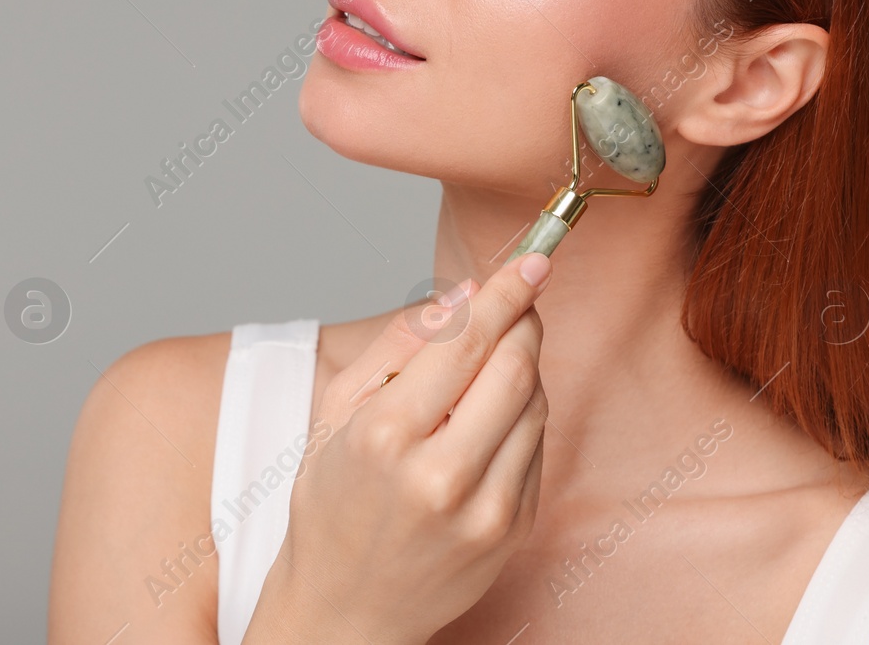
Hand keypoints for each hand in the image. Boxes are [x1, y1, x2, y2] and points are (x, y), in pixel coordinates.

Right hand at [243, 251, 552, 644]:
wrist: (345, 607)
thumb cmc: (332, 503)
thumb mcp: (338, 411)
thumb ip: (401, 344)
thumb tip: (463, 294)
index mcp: (386, 435)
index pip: (469, 342)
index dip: (509, 292)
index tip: (535, 260)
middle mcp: (440, 475)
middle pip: (516, 368)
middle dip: (523, 323)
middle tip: (516, 302)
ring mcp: (484, 510)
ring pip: (536, 407)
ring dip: (524, 371)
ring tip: (483, 374)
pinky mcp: (512, 533)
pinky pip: (537, 450)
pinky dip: (521, 421)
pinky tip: (485, 426)